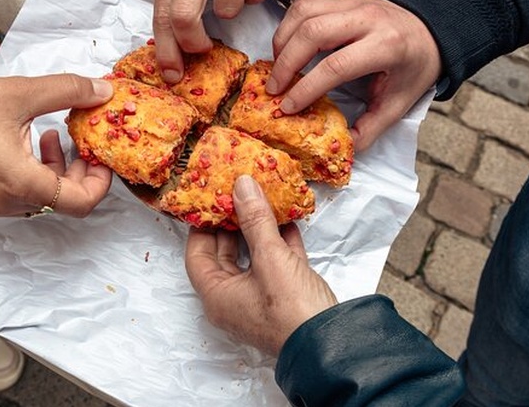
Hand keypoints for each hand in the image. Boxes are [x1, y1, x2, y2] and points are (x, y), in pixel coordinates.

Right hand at [0, 74, 113, 216]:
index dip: (100, 181)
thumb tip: (104, 90)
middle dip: (78, 170)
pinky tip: (23, 141)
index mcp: (20, 184)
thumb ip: (67, 91)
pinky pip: (16, 195)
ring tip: (51, 133)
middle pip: (62, 201)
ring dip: (54, 169)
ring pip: (40, 198)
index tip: (100, 154)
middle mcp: (6, 204)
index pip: (80, 203)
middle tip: (79, 139)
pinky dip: (31, 173)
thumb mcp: (18, 93)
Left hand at [185, 175, 336, 355]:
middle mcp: (234, 299)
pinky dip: (280, 243)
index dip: (201, 226)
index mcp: (218, 295)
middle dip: (233, 223)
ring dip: (259, 230)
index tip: (208, 200)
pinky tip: (288, 220)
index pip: (197, 255)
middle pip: (225, 254)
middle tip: (237, 195)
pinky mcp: (285, 297)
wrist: (332, 343)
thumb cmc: (291, 308)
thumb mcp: (270, 258)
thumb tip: (241, 186)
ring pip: (253, 257)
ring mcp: (260, 299)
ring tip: (262, 201)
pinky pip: (277, 264)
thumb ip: (255, 220)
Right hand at [265, 0, 442, 151]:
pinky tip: (288, 44)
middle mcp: (367, 18)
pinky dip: (289, 23)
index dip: (307, 88)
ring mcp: (352, 2)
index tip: (289, 107)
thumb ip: (370, 127)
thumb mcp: (399, 103)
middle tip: (274, 88)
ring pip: (303, 12)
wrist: (430, 27)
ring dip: (282, 41)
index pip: (336, 66)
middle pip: (312, 32)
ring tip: (278, 67)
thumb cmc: (413, 66)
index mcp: (386, 46)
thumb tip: (342, 147)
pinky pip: (305, 1)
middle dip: (286, 63)